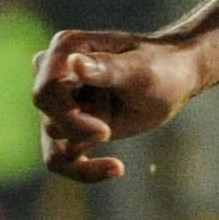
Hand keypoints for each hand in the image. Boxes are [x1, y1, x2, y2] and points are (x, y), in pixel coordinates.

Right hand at [35, 31, 205, 181]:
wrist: (173, 82)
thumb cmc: (161, 68)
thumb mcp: (141, 71)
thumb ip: (108, 68)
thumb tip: (74, 63)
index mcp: (66, 48)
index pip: (46, 92)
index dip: (70, 118)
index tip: (104, 132)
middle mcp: (54, 72)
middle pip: (49, 120)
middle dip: (82, 134)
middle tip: (109, 130)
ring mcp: (59, 100)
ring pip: (52, 146)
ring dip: (87, 148)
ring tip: (118, 152)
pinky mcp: (68, 125)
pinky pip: (59, 159)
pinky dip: (84, 171)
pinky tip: (116, 168)